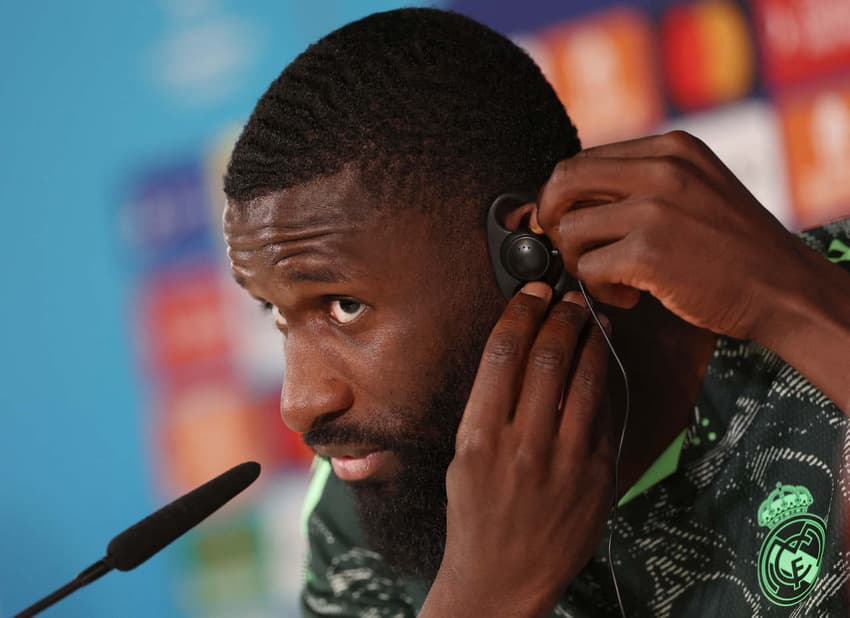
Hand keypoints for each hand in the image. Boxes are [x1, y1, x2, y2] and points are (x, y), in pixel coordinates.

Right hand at [421, 283, 613, 617]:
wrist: (502, 577)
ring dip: (593, 340)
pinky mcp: (598, 477)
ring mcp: (565, 462)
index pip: (503, 354)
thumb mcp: (462, 456)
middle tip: (569, 296)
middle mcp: (522, 445)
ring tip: (595, 319)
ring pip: (586, 380)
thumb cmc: (475, 514)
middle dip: (562, 316)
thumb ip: (490, 407)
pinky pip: (607, 414)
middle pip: (548, 357)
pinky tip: (605, 363)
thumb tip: (519, 353)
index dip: (522, 312)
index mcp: (479, 436)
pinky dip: (607, 381)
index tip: (533, 292)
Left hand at [536, 130, 809, 342]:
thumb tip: (566, 199)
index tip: (568, 224)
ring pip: (568, 230)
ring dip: (579, 262)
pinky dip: (599, 289)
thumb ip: (640, 184)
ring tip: (615, 278)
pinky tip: (630, 296)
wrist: (783, 288)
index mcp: (670, 147)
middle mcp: (661, 168)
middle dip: (549, 219)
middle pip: (562, 182)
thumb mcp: (694, 189)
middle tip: (568, 248)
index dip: (563, 197)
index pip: (584, 160)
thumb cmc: (733, 247)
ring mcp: (655, 209)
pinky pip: (587, 268)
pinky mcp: (649, 252)